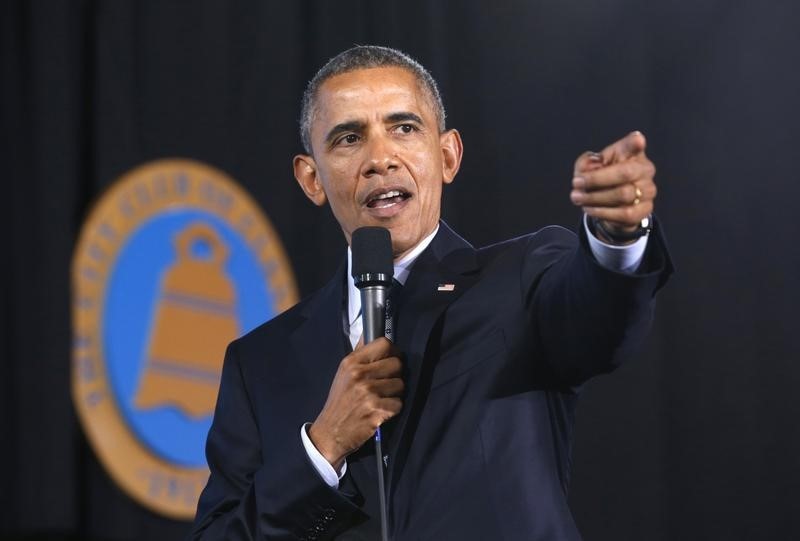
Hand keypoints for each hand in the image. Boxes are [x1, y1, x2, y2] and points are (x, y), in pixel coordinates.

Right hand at [308, 337, 403, 470]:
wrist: (330, 432)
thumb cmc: (339, 402)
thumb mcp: (343, 374)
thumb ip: (359, 354)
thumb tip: (371, 334)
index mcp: (351, 362)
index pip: (384, 344)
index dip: (392, 352)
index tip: (390, 360)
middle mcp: (360, 374)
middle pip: (397, 364)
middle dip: (395, 375)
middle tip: (384, 384)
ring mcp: (369, 392)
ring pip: (400, 384)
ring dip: (395, 394)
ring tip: (381, 399)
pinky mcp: (377, 410)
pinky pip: (399, 403)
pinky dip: (393, 409)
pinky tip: (380, 411)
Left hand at [570, 131, 656, 240]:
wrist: (611, 205)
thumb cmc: (602, 178)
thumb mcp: (590, 166)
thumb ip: (587, 162)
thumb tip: (591, 164)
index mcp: (633, 153)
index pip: (634, 145)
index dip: (636, 143)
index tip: (637, 140)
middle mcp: (645, 170)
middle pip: (625, 173)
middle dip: (596, 179)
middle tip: (576, 183)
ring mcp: (648, 191)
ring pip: (623, 195)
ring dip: (595, 197)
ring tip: (578, 197)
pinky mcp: (643, 210)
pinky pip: (624, 213)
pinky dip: (603, 212)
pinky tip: (589, 208)